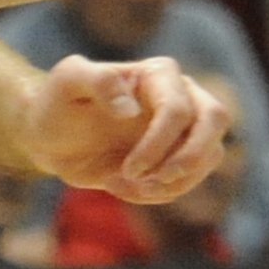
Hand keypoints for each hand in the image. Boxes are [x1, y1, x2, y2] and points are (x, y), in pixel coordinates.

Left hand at [22, 55, 228, 203]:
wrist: (52, 135)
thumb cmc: (58, 102)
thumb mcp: (66, 82)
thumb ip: (97, 80)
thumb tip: (130, 106)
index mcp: (158, 74)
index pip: (178, 109)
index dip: (158, 144)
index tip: (128, 169)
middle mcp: (181, 95)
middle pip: (216, 121)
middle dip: (190, 159)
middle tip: (154, 181)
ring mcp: (184, 128)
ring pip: (210, 156)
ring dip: (172, 182)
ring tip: (123, 185)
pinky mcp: (177, 157)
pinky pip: (187, 181)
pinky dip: (157, 194)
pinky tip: (120, 187)